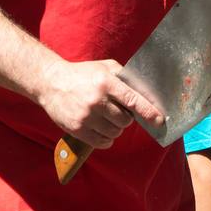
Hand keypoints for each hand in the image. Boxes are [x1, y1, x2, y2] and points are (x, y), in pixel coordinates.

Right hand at [38, 58, 164, 147]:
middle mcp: (96, 100)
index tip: (159, 120)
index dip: (148, 112)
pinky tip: (101, 128)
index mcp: (105, 83)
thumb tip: (146, 94)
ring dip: (115, 128)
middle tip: (116, 110)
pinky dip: (107, 138)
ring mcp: (86, 117)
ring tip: (106, 117)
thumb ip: (125, 78)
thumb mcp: (105, 67)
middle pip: (125, 120)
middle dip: (126, 118)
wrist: (51, 83)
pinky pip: (102, 142)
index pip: (133, 101)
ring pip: (115, 132)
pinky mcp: (77, 129)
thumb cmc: (83, 74)